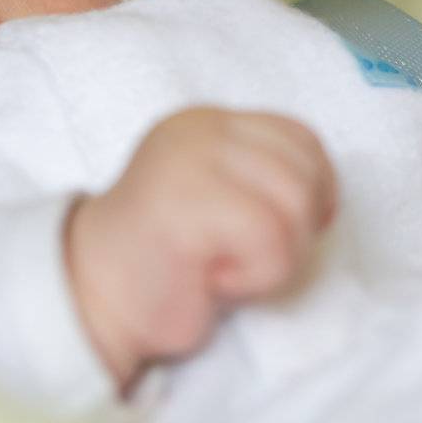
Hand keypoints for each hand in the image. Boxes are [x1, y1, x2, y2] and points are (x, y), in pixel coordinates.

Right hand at [65, 108, 336, 392]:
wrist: (97, 299)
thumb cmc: (168, 263)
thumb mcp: (220, 196)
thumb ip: (259, 178)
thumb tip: (324, 197)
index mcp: (209, 123)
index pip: (299, 136)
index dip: (317, 188)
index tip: (293, 230)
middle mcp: (200, 129)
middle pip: (304, 171)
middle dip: (295, 230)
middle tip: (247, 258)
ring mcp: (189, 160)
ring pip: (293, 204)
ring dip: (275, 258)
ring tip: (227, 268)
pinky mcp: (184, 201)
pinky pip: (269, 239)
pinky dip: (255, 275)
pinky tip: (213, 280)